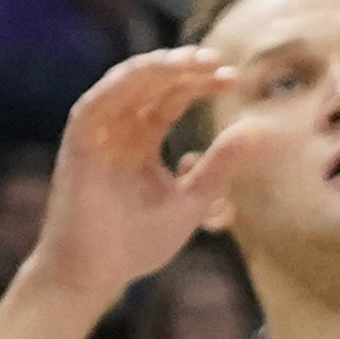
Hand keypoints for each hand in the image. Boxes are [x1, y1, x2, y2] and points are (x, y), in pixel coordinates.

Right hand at [21, 47, 253, 310]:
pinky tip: (152, 72)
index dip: (201, 82)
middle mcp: (119, 132)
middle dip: (184, 66)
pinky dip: (121, 84)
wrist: (94, 277)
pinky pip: (95, 105)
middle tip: (217, 63)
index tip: (232, 79)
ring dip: (156, 66)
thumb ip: (222, 164)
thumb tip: (262, 128)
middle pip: (153, 83)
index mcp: (142, 141)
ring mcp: (97, 137)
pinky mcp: (77, 146)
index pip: (173, 97)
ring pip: (124, 84)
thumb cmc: (137, 243)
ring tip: (193, 61)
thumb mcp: (193, 199)